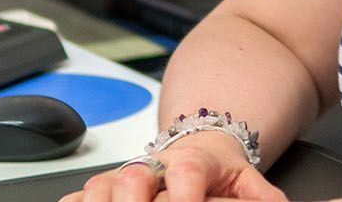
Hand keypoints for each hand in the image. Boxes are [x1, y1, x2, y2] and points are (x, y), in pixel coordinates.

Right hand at [60, 134, 284, 201]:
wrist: (197, 145)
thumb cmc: (218, 170)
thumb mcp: (247, 179)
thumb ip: (262, 197)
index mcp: (192, 162)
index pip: (187, 172)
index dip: (184, 194)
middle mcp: (153, 165)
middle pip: (134, 176)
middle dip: (132, 199)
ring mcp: (124, 176)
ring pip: (102, 185)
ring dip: (102, 201)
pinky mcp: (104, 187)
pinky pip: (80, 195)